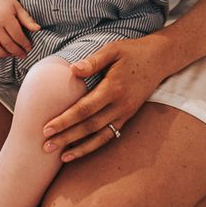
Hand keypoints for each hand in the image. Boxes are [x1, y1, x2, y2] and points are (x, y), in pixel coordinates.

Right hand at [0, 0, 40, 58]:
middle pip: (6, 43)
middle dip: (16, 51)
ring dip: (4, 55)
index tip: (29, 48)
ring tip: (10, 55)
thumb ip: (26, 19)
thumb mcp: (17, 6)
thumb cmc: (3, 1)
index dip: (24, 44)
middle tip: (22, 55)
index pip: (17, 35)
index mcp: (5, 16)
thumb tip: (37, 29)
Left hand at [41, 34, 168, 161]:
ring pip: (100, 136)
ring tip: (61, 157)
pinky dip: (93, 145)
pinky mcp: (127, 117)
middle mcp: (120, 105)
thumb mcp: (112, 50)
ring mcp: (125, 113)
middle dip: (67, 138)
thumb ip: (93, 61)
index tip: (47, 128)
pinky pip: (109, 135)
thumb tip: (73, 70)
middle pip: (89, 126)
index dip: (65, 120)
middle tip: (46, 146)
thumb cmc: (132, 52)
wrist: (159, 59)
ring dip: (80, 148)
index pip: (84, 109)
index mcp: (113, 88)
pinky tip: (78, 151)